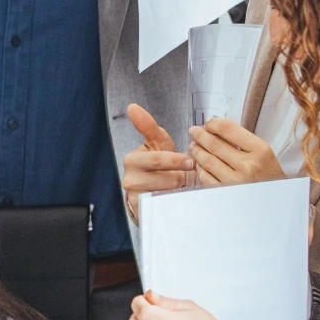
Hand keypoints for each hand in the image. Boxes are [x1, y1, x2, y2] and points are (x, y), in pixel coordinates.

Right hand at [122, 104, 194, 221]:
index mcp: (132, 160)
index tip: (189, 162)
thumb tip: (132, 107)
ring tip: (179, 186)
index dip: (176, 161)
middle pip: (167, 178)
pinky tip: (175, 197)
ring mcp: (135, 197)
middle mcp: (130, 179)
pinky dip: (175, 202)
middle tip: (188, 174)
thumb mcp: (157, 144)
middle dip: (181, 176)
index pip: (158, 159)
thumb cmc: (158, 166)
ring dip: (179, 190)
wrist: (153, 191)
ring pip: (168, 193)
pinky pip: (166, 206)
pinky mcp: (142, 212)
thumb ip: (147, 126)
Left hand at [188, 118, 286, 186]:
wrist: (275, 199)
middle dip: (200, 135)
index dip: (213, 123)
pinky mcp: (225, 193)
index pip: (228, 129)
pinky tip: (198, 163)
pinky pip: (205, 177)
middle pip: (214, 144)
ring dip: (196, 151)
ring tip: (193, 146)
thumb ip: (241, 140)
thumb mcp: (262, 152)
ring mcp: (235, 181)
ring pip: (207, 161)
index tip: (207, 124)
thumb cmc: (267, 173)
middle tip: (193, 131)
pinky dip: (199, 168)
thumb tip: (214, 129)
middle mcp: (247, 165)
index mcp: (259, 150)